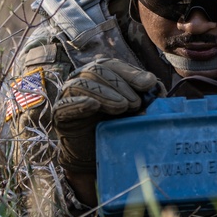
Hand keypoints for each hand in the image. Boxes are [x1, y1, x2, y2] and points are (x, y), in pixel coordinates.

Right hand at [53, 58, 160, 172]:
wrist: (97, 152)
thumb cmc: (117, 124)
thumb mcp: (136, 108)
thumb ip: (147, 96)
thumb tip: (156, 87)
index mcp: (100, 73)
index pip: (113, 64)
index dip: (131, 72)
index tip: (148, 84)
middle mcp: (82, 78)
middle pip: (97, 70)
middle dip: (120, 85)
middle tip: (136, 103)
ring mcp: (69, 95)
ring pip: (82, 84)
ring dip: (105, 94)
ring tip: (122, 107)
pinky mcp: (60, 114)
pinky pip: (65, 105)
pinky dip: (79, 103)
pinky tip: (93, 106)